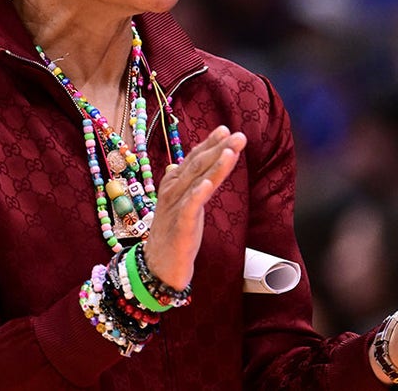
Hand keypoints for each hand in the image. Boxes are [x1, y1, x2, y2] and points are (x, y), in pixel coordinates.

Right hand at [142, 125, 245, 289]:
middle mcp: (173, 191)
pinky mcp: (180, 226)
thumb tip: (181, 164)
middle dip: (218, 149)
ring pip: (196, 181)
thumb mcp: (181, 204)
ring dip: (214, 165)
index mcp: (174, 184)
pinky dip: (197, 194)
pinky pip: (189, 207)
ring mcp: (176, 207)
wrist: (159, 267)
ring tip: (230, 151)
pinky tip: (207, 184)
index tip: (226, 130)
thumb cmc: (173, 233)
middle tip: (238, 136)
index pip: (193, 159)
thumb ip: (185, 183)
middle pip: (198, 166)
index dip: (209, 144)